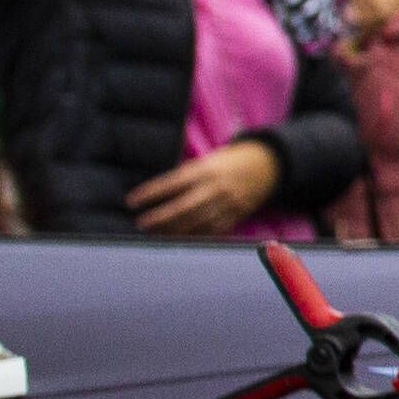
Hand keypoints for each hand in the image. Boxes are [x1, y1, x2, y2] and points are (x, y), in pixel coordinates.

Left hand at [126, 138, 283, 236]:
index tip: (132, 201)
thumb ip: (187, 175)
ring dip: (174, 230)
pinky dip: (195, 235)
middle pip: (182, 207)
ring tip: (156, 234)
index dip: (150, 193)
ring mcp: (227, 203)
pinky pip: (213, 229)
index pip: (171, 183)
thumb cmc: (228, 162)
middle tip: (141, 223)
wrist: (267, 165)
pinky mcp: (237, 214)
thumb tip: (158, 191)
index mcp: (205, 169)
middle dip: (160, 218)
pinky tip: (180, 238)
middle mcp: (215, 187)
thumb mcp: (208, 160)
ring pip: (196, 221)